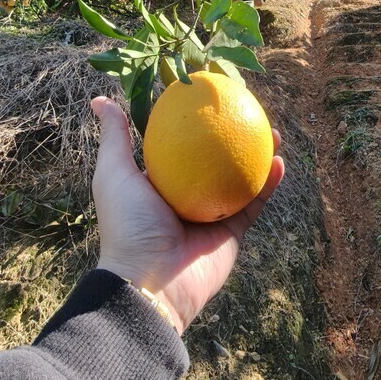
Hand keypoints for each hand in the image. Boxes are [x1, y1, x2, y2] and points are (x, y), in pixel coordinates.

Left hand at [91, 95, 284, 334]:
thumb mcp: (114, 173)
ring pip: (241, 177)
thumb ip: (114, 137)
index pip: (179, 144)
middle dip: (233, 135)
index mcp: (159, 181)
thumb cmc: (128, 224)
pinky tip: (280, 161)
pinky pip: (254, 203)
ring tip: (272, 130)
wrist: (152, 282)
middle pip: (214, 158)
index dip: (195, 121)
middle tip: (248, 110)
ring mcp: (210, 213)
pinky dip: (268, 184)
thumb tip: (100, 99)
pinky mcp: (231, 232)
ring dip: (259, 154)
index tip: (211, 97)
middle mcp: (186, 195)